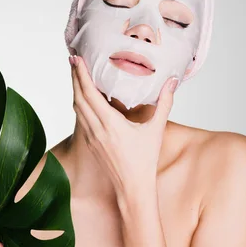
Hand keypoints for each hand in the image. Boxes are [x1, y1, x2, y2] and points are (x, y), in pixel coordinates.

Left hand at [69, 54, 177, 195]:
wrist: (132, 188)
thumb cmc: (145, 161)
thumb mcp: (156, 130)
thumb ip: (164, 103)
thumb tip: (172, 81)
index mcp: (110, 124)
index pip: (90, 93)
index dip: (81, 74)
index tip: (76, 58)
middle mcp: (96, 129)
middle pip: (78, 97)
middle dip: (74, 77)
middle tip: (73, 59)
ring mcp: (90, 137)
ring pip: (76, 108)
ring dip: (75, 89)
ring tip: (76, 74)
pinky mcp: (90, 143)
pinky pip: (80, 118)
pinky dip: (80, 103)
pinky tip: (85, 97)